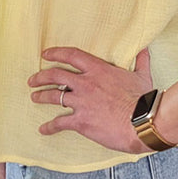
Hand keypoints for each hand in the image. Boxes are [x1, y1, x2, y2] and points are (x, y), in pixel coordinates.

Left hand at [28, 47, 153, 153]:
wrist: (141, 122)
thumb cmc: (143, 99)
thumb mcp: (142, 75)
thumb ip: (140, 60)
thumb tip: (144, 49)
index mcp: (98, 69)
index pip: (71, 55)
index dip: (56, 53)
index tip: (45, 54)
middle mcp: (86, 83)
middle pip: (56, 75)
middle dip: (41, 76)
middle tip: (33, 80)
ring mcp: (81, 102)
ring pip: (54, 97)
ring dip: (41, 96)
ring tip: (35, 97)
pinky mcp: (81, 121)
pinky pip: (60, 123)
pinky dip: (50, 127)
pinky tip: (43, 130)